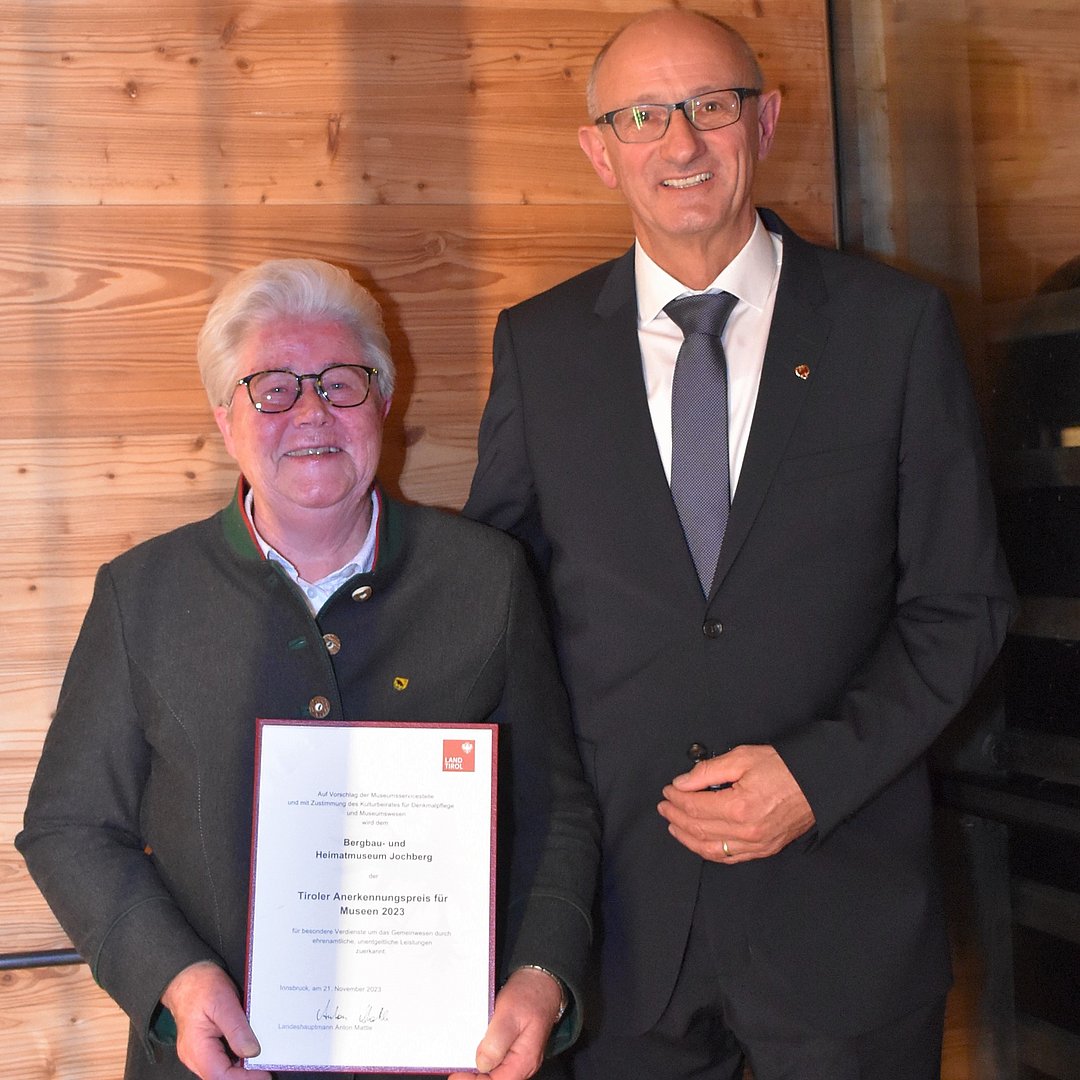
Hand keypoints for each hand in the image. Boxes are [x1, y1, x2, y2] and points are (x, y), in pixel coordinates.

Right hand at [160, 960, 260, 1079]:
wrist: (187, 974)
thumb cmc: (201, 985)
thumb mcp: (224, 1002)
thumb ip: (237, 1029)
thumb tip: (252, 1052)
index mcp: (197, 1048)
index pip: (220, 1076)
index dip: (244, 1078)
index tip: (265, 1074)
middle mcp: (194, 1056)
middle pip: (220, 1077)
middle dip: (244, 1075)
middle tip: (267, 1066)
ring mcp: (197, 1053)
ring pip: (221, 1070)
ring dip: (240, 1068)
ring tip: (262, 1059)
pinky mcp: (203, 1046)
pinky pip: (220, 1060)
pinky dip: (235, 1059)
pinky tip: (249, 1050)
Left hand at [447, 965, 563, 1079]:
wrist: (540, 980)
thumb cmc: (529, 995)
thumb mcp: (509, 1014)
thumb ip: (497, 1041)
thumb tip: (482, 1064)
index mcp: (524, 1060)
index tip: (456, 1075)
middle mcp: (521, 1063)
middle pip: (494, 1079)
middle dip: (473, 1076)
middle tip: (454, 1068)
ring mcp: (516, 1056)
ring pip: (493, 1072)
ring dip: (476, 1068)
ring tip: (459, 1061)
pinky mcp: (510, 1047)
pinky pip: (494, 1060)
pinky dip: (480, 1058)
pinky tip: (470, 1051)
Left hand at [657, 744, 814, 862]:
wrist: (817, 783)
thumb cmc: (783, 767)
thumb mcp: (742, 757)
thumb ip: (708, 771)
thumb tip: (682, 783)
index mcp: (739, 807)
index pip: (694, 806)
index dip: (676, 798)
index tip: (667, 790)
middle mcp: (746, 831)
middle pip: (698, 828)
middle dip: (676, 816)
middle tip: (664, 806)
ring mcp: (756, 845)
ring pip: (710, 848)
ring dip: (687, 837)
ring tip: (673, 824)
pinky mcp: (764, 850)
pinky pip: (728, 857)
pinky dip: (708, 850)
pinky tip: (697, 841)